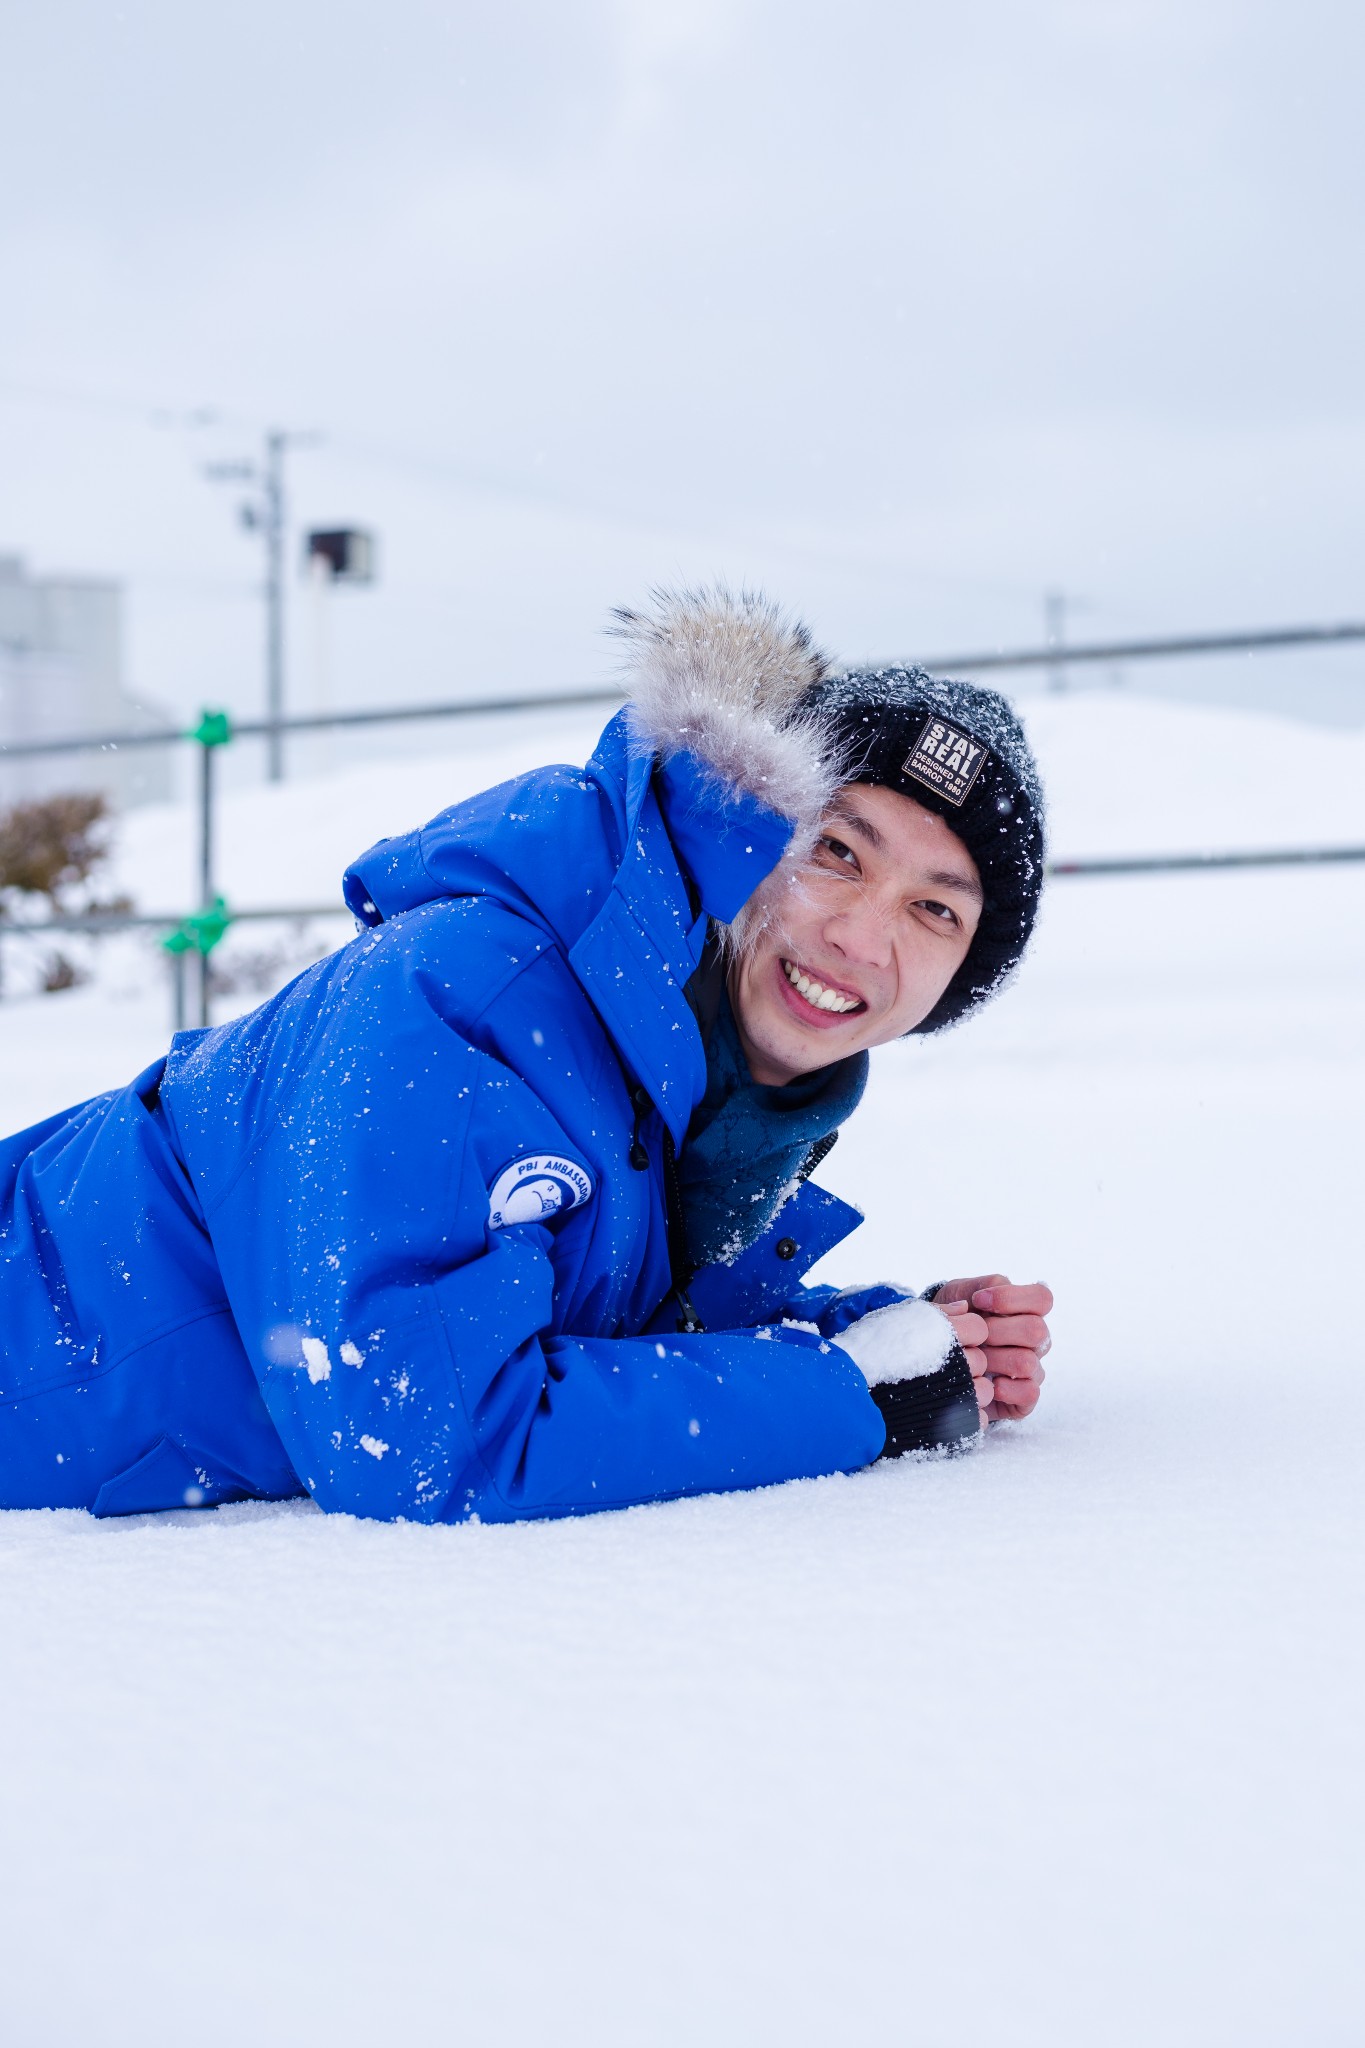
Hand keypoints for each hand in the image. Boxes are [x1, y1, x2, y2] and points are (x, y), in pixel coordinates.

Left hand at [933, 1273, 1052, 1423]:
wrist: (936, 1359)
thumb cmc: (953, 1322)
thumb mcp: (958, 1296)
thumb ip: (979, 1288)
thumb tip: (989, 1295)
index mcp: (1025, 1312)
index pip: (1042, 1298)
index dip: (1012, 1298)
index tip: (978, 1301)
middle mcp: (1034, 1341)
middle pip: (1036, 1330)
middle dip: (997, 1331)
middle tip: (974, 1336)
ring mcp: (1032, 1369)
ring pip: (1028, 1362)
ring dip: (994, 1360)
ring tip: (974, 1360)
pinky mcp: (1024, 1398)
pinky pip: (1030, 1392)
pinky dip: (1006, 1388)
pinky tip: (986, 1383)